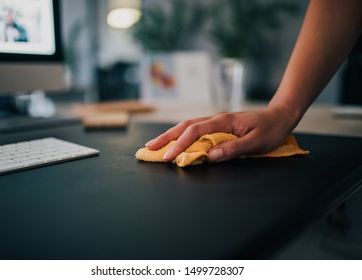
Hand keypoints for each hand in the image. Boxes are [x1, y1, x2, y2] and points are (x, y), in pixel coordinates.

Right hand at [145, 105, 296, 161]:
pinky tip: (176, 139)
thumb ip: (233, 148)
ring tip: (156, 143)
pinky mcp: (218, 125)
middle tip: (149, 147)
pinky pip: (195, 128)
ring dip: (171, 134)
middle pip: (185, 126)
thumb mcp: (256, 142)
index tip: (168, 157)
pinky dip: (182, 134)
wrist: (280, 115)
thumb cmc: (271, 129)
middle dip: (166, 137)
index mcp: (223, 122)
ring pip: (188, 125)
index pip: (195, 132)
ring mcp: (216, 121)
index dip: (179, 144)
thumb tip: (210, 156)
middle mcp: (216, 119)